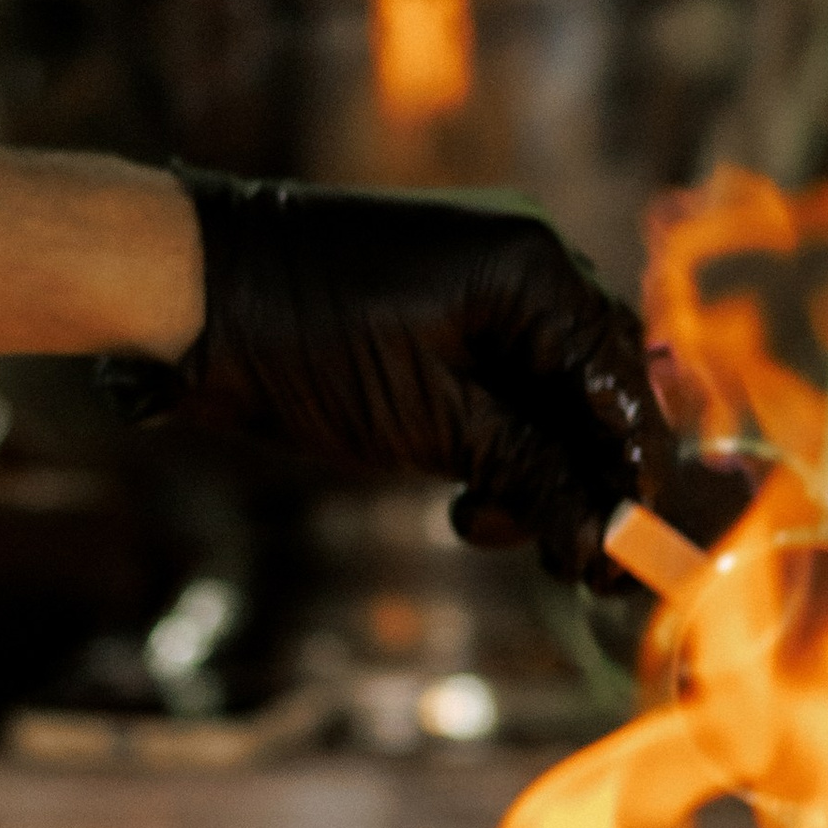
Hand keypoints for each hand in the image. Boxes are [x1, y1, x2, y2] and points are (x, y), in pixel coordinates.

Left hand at [107, 172, 672, 582]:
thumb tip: (603, 542)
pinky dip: (500, 452)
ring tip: (483, 526)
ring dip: (538, 478)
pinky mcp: (451, 317)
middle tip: (573, 563)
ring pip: (555, 403)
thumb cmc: (305, 344)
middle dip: (586, 480)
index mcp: (534, 269)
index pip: (622, 380)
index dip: (632, 471)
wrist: (194, 292)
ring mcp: (488, 286)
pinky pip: (509, 392)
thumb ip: (530, 474)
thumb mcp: (430, 425)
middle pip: (599, 392)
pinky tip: (466, 502)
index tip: (627, 548)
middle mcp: (526, 264)